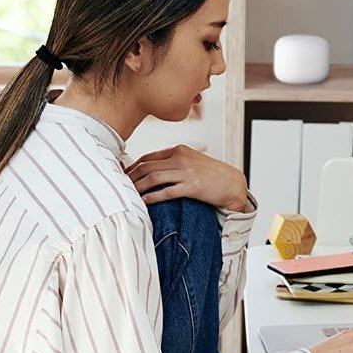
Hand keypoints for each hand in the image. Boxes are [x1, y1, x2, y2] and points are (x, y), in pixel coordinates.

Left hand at [125, 144, 248, 211]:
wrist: (232, 183)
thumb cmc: (211, 174)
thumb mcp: (192, 160)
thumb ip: (174, 161)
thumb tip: (153, 170)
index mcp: (179, 150)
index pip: (148, 158)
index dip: (132, 168)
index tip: (123, 177)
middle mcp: (180, 158)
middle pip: (147, 167)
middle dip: (130, 178)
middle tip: (120, 188)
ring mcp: (186, 172)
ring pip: (153, 178)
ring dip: (138, 188)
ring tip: (128, 196)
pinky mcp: (192, 186)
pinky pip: (167, 192)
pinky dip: (152, 197)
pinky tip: (144, 202)